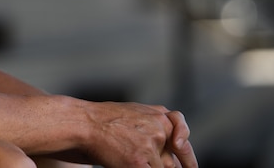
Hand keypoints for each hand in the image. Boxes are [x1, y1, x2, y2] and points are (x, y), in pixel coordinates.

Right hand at [82, 101, 196, 167]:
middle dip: (164, 166)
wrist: (85, 123)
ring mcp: (151, 146)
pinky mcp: (139, 162)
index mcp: (161, 116)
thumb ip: (156, 124)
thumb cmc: (105, 119)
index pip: (183, 140)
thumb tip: (176, 143)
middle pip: (172, 161)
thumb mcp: (136, 111)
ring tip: (128, 155)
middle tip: (147, 160)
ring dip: (148, 166)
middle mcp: (160, 130)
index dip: (188, 158)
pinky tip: (128, 163)